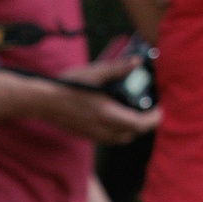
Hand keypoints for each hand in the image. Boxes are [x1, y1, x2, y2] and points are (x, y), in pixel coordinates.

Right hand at [38, 76, 162, 144]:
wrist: (43, 101)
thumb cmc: (67, 86)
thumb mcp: (94, 73)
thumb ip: (117, 68)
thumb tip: (137, 62)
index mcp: (108, 114)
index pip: (140, 124)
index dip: (154, 118)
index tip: (159, 109)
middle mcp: (102, 128)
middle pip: (132, 134)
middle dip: (143, 124)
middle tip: (147, 110)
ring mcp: (92, 134)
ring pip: (119, 139)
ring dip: (129, 129)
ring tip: (131, 114)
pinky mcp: (85, 135)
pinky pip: (107, 138)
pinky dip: (116, 131)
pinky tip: (111, 117)